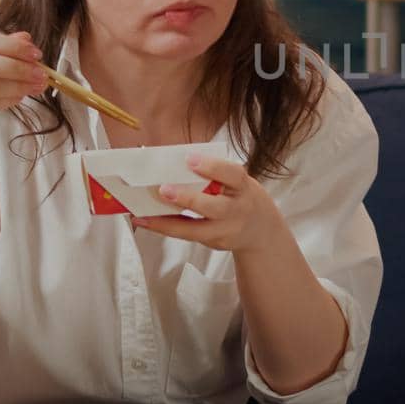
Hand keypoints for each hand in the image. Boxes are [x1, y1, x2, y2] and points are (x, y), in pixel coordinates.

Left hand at [132, 155, 286, 253]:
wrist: (261, 230)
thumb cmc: (242, 197)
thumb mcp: (238, 182)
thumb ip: (216, 175)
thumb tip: (177, 164)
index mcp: (244, 188)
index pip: (232, 175)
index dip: (212, 167)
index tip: (190, 159)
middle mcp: (238, 211)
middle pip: (215, 208)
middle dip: (188, 200)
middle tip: (164, 189)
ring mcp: (226, 231)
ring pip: (195, 230)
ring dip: (167, 222)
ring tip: (143, 216)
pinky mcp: (214, 244)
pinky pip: (188, 236)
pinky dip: (166, 228)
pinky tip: (147, 222)